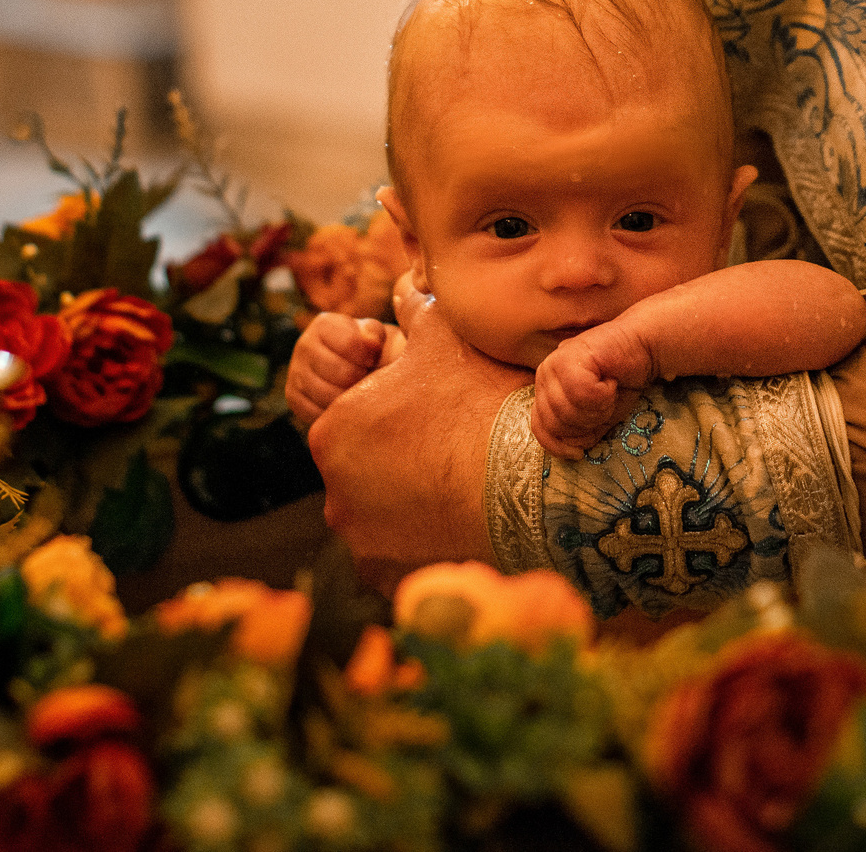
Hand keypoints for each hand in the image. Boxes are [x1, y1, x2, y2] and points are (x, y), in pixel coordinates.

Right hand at [285, 312, 405, 426]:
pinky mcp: (293, 397)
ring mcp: (295, 372)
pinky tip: (342, 405)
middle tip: (365, 380)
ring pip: (328, 395)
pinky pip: (316, 413)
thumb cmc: (367, 350)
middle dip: (360, 380)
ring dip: (348, 399)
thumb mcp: (374, 336)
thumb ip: (374, 335)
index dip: (368, 357)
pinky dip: (332, 414)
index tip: (373, 361)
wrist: (351, 369)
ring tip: (356, 392)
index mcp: (324, 325)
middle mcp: (304, 345)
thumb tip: (371, 344)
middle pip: (341, 373)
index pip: (349, 343)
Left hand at [307, 282, 523, 579]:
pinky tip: (462, 524)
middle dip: (400, 461)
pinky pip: (402, 557)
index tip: (436, 415)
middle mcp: (333, 491)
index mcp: (333, 430)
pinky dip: (425, 544)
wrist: (533, 483)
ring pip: (384, 515)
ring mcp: (362, 541)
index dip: (397, 413)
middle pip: (365, 470)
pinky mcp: (391, 578)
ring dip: (412, 505)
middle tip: (452, 452)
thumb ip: (414, 310)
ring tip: (463, 489)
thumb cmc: (484, 402)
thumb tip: (404, 287)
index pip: (355, 420)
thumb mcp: (444, 337)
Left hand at [531, 326, 649, 455]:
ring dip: (598, 409)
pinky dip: (603, 394)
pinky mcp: (569, 356)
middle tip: (606, 405)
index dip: (560, 445)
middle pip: (555, 423)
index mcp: (545, 391)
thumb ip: (579, 434)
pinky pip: (581, 394)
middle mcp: (544, 375)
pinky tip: (611, 380)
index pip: (540, 428)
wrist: (643, 348)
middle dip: (587, 424)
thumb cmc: (622, 382)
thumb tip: (569, 448)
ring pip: (567, 411)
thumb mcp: (597, 418)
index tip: (579, 453)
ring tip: (609, 391)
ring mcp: (554, 363)